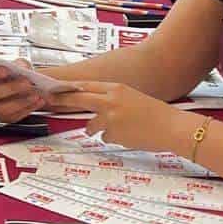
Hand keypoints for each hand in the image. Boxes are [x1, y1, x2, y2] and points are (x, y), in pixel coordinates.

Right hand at [0, 62, 89, 121]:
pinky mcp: (7, 118)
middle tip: (28, 83)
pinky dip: (26, 109)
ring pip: (3, 107)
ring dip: (20, 101)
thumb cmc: (27, 75)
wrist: (34, 88)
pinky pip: (14, 117)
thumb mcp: (23, 66)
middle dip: (12, 88)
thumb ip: (21, 65)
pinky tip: (38, 102)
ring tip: (36, 94)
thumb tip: (23, 68)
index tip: (6, 70)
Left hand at [57, 82, 175, 152]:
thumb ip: (112, 99)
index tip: (55, 88)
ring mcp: (111, 118)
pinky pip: (105, 137)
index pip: (86, 86)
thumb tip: (93, 105)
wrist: (172, 127)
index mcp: (117, 88)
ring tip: (123, 128)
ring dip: (98, 129)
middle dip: (63, 100)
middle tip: (50, 100)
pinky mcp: (114, 134)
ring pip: (92, 125)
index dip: (68, 88)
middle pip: (79, 99)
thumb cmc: (156, 113)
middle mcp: (112, 100)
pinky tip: (130, 135)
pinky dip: (114, 138)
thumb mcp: (132, 97)